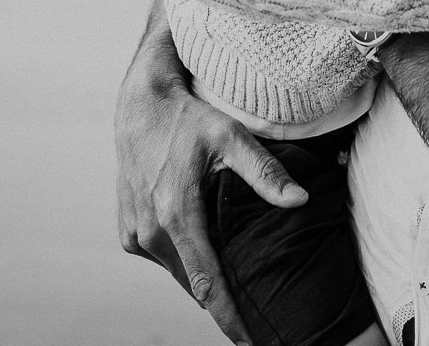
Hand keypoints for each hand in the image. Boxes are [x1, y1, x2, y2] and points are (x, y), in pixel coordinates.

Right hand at [115, 0, 308, 344]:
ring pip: (178, 273)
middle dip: (223, 302)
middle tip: (256, 319)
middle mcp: (150, 231)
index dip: (229, 316)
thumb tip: (300, 201)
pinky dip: (183, 262)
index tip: (248, 340)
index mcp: (177, 215)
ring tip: (236, 294)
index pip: (207, 283)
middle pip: (194, 284)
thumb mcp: (232, 138)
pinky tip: (205, 256)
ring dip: (203, 280)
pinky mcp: (128, 233)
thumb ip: (266, 173)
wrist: (141, 107)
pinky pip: (162, 259)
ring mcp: (135, 234)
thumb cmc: (190, 120)